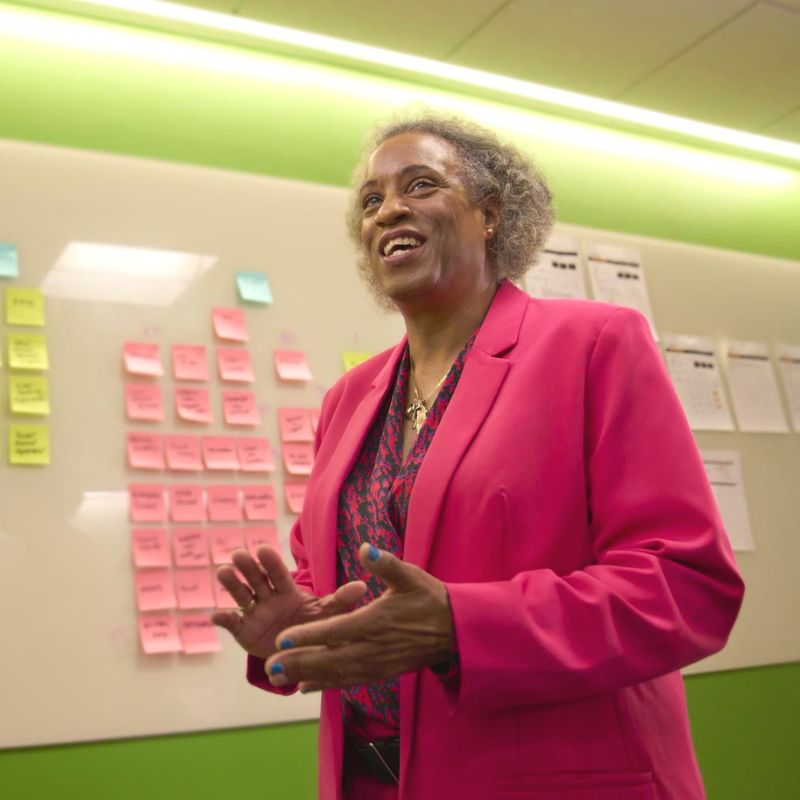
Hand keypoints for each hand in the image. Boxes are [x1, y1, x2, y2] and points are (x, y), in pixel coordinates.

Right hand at [211, 546, 367, 660]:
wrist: (299, 652)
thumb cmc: (313, 625)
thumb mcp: (326, 614)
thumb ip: (340, 600)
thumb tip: (362, 586)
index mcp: (288, 591)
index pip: (279, 575)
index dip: (271, 563)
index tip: (263, 549)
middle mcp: (269, 598)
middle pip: (257, 580)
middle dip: (248, 567)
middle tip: (238, 554)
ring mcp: (255, 613)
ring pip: (242, 595)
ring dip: (232, 584)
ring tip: (223, 572)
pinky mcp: (244, 630)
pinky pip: (233, 622)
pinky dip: (224, 618)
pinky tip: (216, 614)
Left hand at [264, 543, 454, 691]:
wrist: (455, 630)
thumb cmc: (429, 598)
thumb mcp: (410, 575)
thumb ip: (385, 564)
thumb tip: (365, 548)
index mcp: (377, 621)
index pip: (336, 631)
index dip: (308, 636)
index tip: (282, 639)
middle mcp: (374, 647)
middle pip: (329, 658)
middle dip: (297, 663)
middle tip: (268, 666)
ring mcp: (377, 664)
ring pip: (336, 674)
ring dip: (306, 676)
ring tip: (277, 678)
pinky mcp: (381, 673)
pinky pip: (349, 682)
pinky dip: (326, 685)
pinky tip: (305, 686)